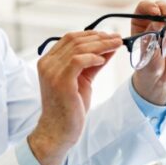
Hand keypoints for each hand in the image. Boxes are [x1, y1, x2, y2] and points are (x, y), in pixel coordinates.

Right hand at [28, 31, 121, 164]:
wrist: (59, 130)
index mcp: (49, 61)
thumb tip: (110, 47)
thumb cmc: (71, 106)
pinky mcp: (60, 81)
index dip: (91, 34)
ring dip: (101, 44)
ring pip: (78, 48)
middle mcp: (47, 63)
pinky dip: (93, 57)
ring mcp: (52, 71)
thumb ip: (93, 62)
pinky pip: (78, 60)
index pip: (70, 38)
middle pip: (75, 40)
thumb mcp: (84, 79)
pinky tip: (103, 59)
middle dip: (100, 37)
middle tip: (117, 38)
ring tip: (116, 45)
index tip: (109, 36)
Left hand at [130, 0, 165, 104]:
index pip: (143, 7)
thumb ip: (150, 38)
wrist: (161, 77)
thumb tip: (157, 22)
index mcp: (141, 24)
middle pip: (161, 5)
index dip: (149, 6)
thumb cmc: (148, 65)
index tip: (155, 12)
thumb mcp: (146, 54)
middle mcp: (155, 20)